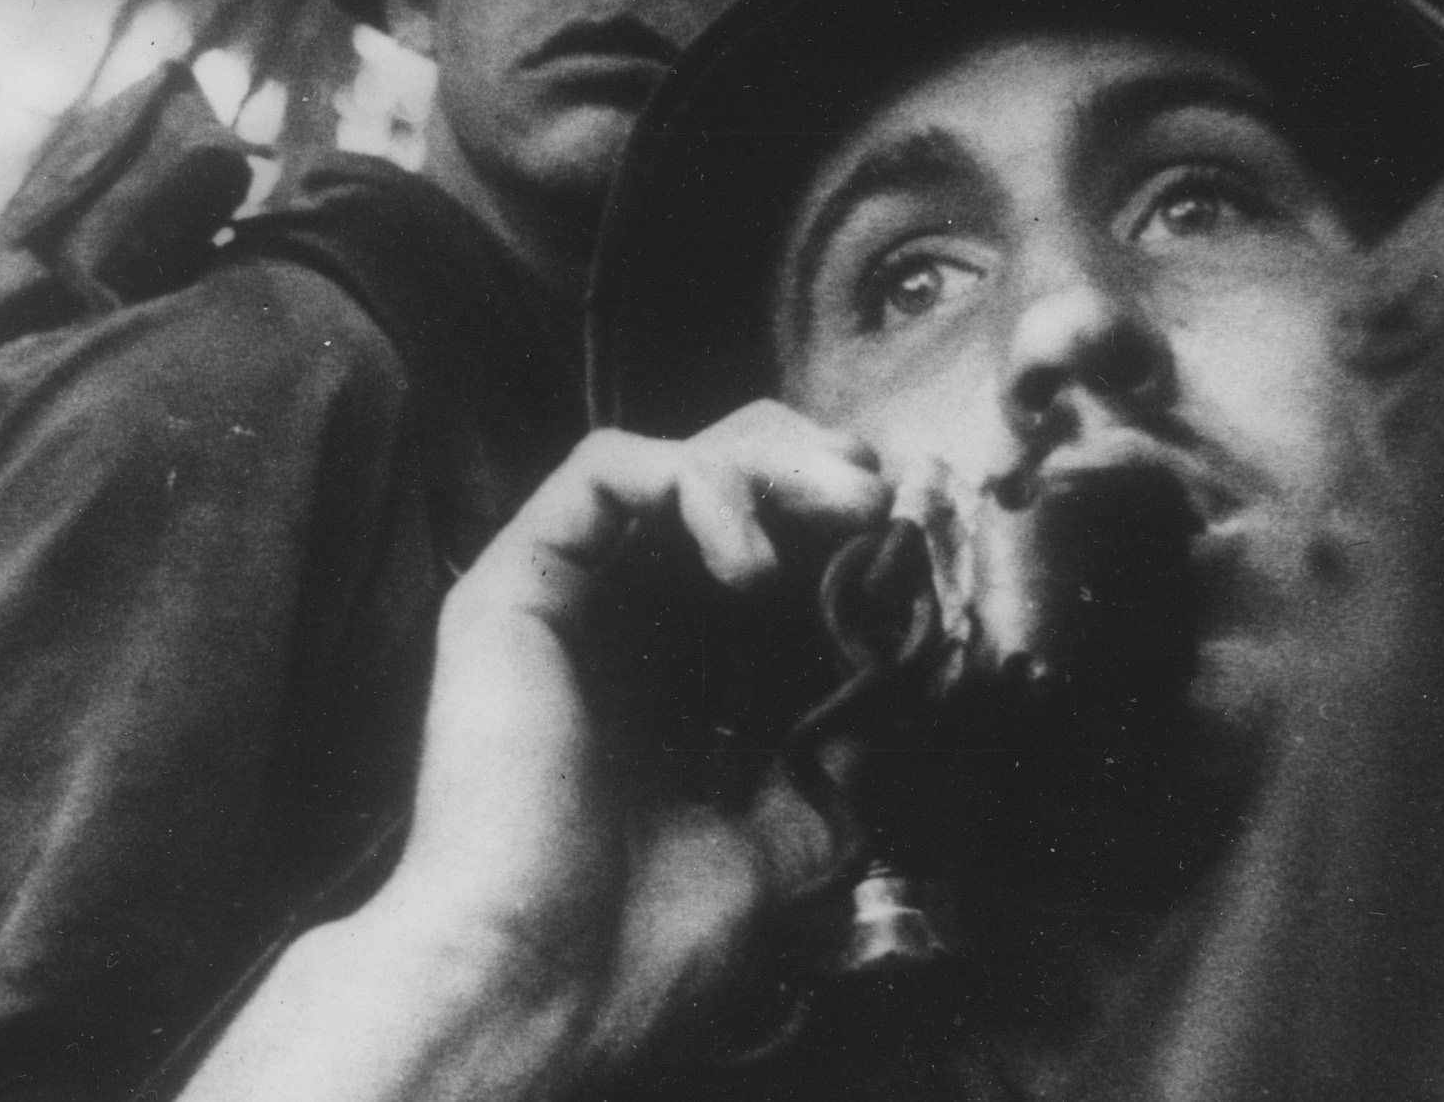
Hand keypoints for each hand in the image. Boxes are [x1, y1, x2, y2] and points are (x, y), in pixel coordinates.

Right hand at [376, 399, 892, 1078]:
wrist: (549, 985)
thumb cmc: (652, 938)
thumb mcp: (801, 830)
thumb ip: (852, 744)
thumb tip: (923, 659)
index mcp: (683, 671)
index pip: (770, 548)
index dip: (846, 526)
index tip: (923, 537)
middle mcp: (623, 619)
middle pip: (725, 477)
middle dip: (817, 470)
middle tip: (882, 500)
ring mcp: (571, 594)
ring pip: (674, 458)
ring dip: (776, 463)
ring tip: (847, 509)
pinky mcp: (520, 581)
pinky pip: (606, 470)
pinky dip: (697, 484)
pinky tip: (751, 563)